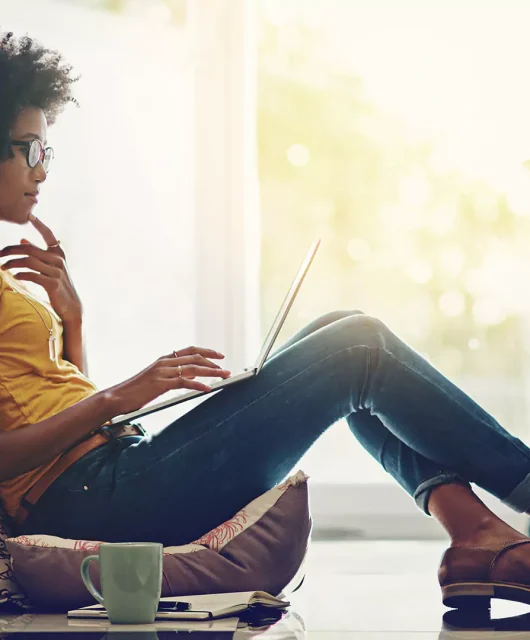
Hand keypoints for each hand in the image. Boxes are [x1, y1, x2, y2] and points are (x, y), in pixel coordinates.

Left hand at [0, 214, 82, 322]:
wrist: (71, 306)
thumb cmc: (59, 285)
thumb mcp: (52, 267)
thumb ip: (39, 254)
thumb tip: (22, 240)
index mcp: (59, 253)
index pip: (48, 235)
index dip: (39, 225)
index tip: (30, 216)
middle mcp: (59, 260)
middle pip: (30, 249)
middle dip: (11, 250)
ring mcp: (57, 271)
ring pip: (28, 261)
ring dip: (12, 263)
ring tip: (2, 267)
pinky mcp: (52, 284)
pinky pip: (31, 275)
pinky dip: (20, 275)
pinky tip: (14, 276)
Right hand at [108, 346, 231, 415]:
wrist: (117, 397)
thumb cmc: (136, 391)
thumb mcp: (157, 380)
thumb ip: (174, 375)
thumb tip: (192, 376)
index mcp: (164, 359)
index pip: (190, 350)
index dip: (207, 351)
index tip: (220, 356)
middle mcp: (165, 362)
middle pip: (195, 357)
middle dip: (214, 362)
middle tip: (227, 369)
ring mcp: (163, 372)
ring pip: (193, 369)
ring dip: (211, 373)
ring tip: (224, 377)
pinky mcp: (160, 384)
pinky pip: (184, 382)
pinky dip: (198, 385)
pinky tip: (208, 388)